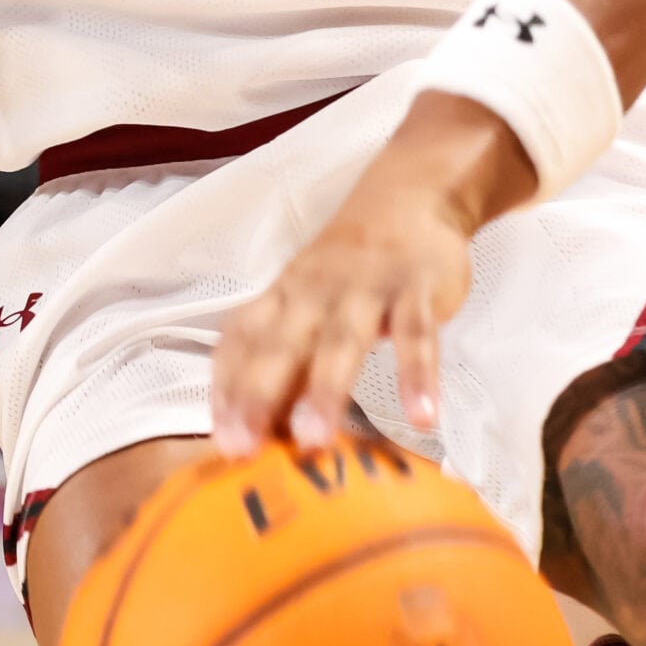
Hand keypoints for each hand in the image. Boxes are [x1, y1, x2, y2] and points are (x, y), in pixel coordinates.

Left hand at [211, 90, 526, 456]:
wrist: (410, 197)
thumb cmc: (349, 267)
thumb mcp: (310, 299)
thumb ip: (289, 354)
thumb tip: (268, 427)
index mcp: (282, 295)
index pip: (241, 339)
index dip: (226, 387)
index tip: (221, 439)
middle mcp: (313, 290)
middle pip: (280, 343)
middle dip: (258, 395)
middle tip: (245, 449)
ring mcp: (364, 286)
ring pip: (341, 340)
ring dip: (326, 390)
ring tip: (315, 441)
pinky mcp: (415, 287)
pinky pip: (416, 334)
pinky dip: (418, 374)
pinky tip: (423, 418)